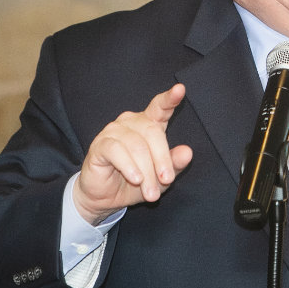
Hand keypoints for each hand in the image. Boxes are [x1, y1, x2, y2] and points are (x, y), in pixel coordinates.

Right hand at [72, 84, 193, 224]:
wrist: (106, 198)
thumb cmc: (135, 182)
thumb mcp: (160, 178)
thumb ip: (174, 164)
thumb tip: (187, 152)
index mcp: (149, 123)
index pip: (160, 107)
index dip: (170, 98)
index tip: (180, 89)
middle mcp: (131, 122)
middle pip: (152, 132)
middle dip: (162, 160)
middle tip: (166, 181)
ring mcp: (114, 131)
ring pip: (136, 145)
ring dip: (146, 171)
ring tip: (151, 192)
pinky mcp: (100, 144)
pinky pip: (117, 150)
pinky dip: (129, 166)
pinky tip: (135, 178)